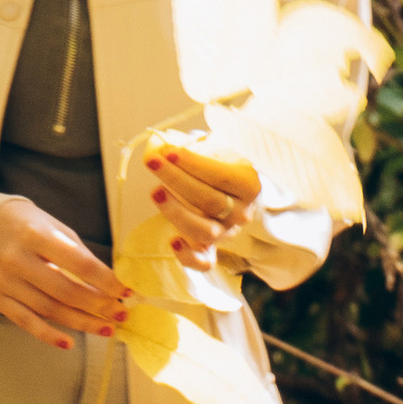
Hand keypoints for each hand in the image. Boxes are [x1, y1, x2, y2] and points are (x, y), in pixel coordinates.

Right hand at [0, 196, 128, 348]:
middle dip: (99, 306)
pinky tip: (69, 343)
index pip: (80, 264)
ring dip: (82, 323)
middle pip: (66, 291)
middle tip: (121, 314)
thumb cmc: (24, 225)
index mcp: (35, 235)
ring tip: (106, 328)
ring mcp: (3, 281)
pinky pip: (25, 322)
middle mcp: (16, 259)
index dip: (107, 281)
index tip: (125, 291)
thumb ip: (78, 254)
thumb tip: (108, 283)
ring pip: (49, 310)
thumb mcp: (53, 227)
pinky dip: (48, 335)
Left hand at [145, 136, 261, 266]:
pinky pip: (205, 262)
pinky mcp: (212, 250)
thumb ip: (200, 145)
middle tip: (153, 162)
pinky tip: (173, 243)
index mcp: (249, 186)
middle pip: (209, 200)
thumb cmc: (222, 166)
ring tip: (155, 191)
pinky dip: (190, 257)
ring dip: (176, 212)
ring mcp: (227, 233)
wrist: (234, 194)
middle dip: (177, 179)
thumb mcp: (220, 149)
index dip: (194, 164)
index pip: (222, 176)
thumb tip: (164, 140)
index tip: (168, 151)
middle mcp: (242, 213)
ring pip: (204, 230)